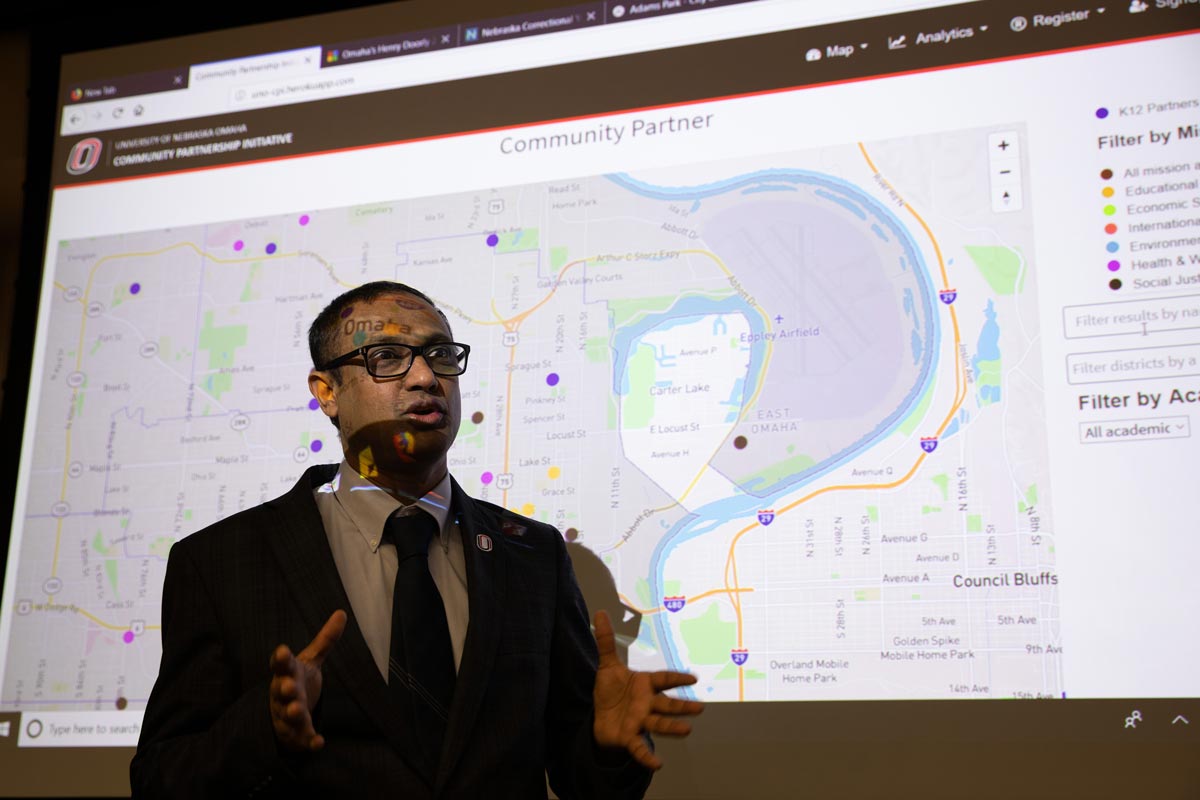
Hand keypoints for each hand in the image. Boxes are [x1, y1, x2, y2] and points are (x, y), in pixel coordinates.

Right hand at [268, 610, 346, 751]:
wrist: (284, 715)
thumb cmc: (297, 682)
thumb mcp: (310, 661)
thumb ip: (325, 640)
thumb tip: (342, 612)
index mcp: (287, 674)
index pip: (281, 665)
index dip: (281, 658)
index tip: (282, 650)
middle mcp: (284, 694)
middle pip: (281, 691)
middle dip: (284, 688)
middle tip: (287, 686)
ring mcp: (287, 715)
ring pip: (288, 715)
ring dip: (293, 713)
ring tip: (297, 710)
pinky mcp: (296, 734)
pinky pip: (302, 738)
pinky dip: (309, 741)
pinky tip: (319, 743)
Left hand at [591, 609, 703, 770]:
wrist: (600, 718)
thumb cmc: (610, 691)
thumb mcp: (607, 665)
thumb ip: (605, 641)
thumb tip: (599, 613)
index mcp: (644, 684)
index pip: (663, 679)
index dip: (677, 679)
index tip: (694, 679)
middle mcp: (647, 703)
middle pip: (667, 705)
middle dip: (682, 707)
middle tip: (700, 708)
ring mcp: (640, 721)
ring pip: (659, 724)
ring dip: (673, 728)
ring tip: (687, 730)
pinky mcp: (630, 737)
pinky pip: (640, 748)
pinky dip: (647, 757)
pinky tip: (657, 765)